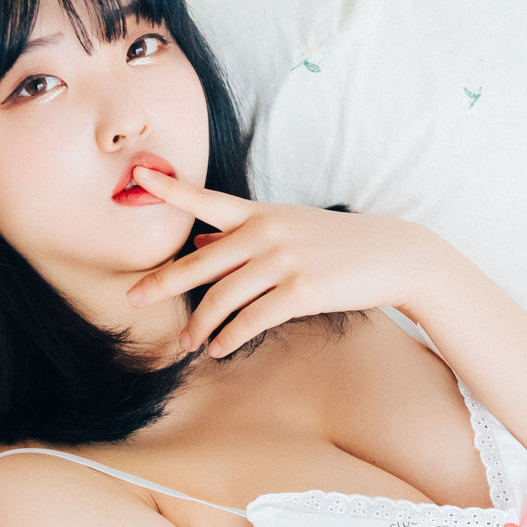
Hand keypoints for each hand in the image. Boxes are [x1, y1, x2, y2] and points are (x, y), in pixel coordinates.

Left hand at [123, 165, 448, 357]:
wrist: (394, 254)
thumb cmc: (339, 243)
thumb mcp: (290, 228)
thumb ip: (243, 235)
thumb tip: (199, 240)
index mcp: (261, 214)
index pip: (207, 199)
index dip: (170, 189)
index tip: (138, 178)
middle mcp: (267, 233)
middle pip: (201, 261)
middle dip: (163, 282)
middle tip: (132, 298)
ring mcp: (284, 260)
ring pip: (224, 297)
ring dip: (200, 325)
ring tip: (186, 343)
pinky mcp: (301, 289)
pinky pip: (253, 319)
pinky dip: (231, 336)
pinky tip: (219, 349)